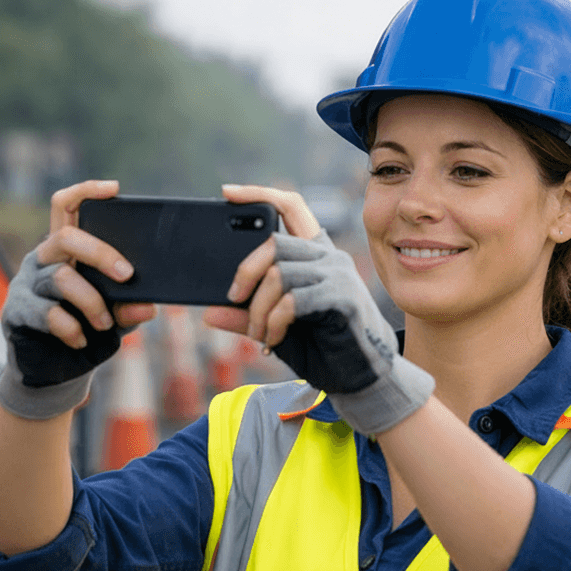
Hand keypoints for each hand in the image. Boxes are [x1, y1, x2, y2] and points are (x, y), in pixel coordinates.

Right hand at [0, 180, 156, 419]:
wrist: (54, 371)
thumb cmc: (86, 333)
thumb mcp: (115, 318)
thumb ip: (129, 308)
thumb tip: (149, 307)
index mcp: (66, 251)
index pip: (67, 206)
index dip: (87, 191)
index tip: (115, 189)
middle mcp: (44, 259)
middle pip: (66, 237)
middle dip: (102, 253)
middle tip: (127, 276)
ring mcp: (27, 283)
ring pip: (61, 277)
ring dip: (91, 301)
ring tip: (104, 323)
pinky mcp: (17, 310)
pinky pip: (48, 313)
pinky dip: (72, 328)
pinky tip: (81, 340)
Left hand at [208, 184, 433, 435]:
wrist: (362, 377)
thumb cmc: (323, 349)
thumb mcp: (275, 329)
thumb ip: (246, 317)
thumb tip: (208, 313)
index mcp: (315, 254)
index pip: (291, 207)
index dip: (259, 194)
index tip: (227, 194)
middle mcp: (328, 257)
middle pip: (274, 242)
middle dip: (245, 272)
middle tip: (233, 299)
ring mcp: (337, 275)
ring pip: (278, 273)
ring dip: (257, 308)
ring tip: (257, 333)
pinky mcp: (341, 298)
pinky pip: (292, 301)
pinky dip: (273, 323)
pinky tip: (272, 340)